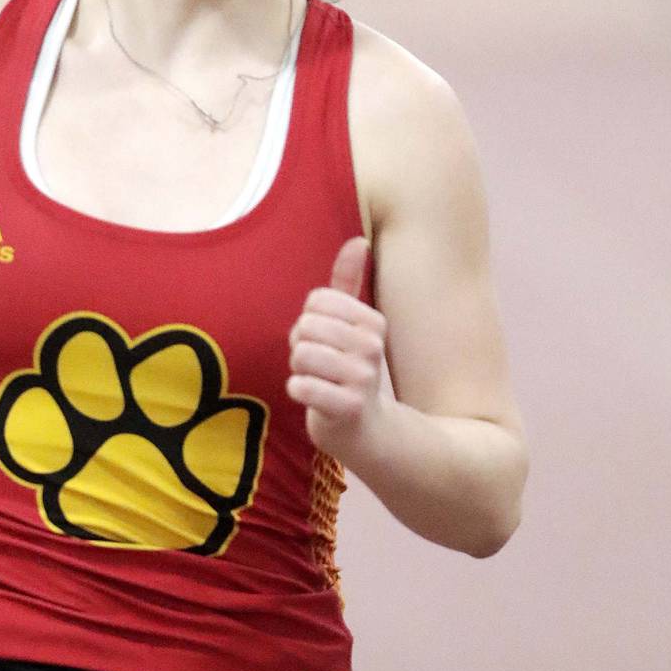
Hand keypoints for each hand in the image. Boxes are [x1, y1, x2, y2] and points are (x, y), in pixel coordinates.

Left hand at [286, 237, 385, 456]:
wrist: (366, 430)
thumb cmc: (350, 370)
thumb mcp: (353, 325)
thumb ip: (349, 283)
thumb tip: (357, 240)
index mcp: (373, 322)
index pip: (316, 301)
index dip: (308, 321)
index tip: (324, 341)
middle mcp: (373, 347)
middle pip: (306, 326)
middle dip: (300, 346)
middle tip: (316, 364)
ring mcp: (362, 378)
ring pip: (301, 354)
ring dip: (298, 369)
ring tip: (316, 380)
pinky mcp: (348, 408)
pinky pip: (300, 385)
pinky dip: (297, 390)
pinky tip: (312, 396)